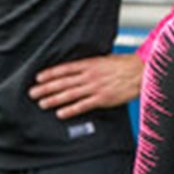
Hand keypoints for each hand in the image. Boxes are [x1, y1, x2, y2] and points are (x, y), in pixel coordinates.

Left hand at [28, 53, 143, 119]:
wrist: (141, 71)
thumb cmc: (125, 65)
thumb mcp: (105, 59)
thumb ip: (91, 64)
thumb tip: (79, 68)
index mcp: (89, 64)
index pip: (65, 69)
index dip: (50, 74)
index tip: (38, 78)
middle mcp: (89, 76)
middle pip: (63, 82)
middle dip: (46, 88)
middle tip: (32, 93)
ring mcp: (95, 88)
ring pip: (69, 94)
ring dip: (54, 99)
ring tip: (42, 103)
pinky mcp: (102, 99)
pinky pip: (83, 105)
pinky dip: (71, 109)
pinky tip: (60, 113)